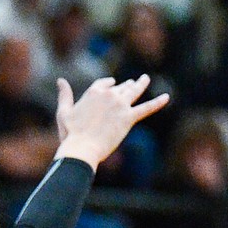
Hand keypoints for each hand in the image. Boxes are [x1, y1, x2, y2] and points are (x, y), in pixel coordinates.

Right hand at [55, 75, 169, 170]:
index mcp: (94, 91)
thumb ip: (64, 95)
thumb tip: (60, 80)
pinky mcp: (129, 118)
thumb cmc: (70, 134)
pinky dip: (157, 103)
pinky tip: (167, 97)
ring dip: (141, 84)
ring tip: (145, 79)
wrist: (81, 149)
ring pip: (134, 91)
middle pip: (121, 87)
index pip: (105, 84)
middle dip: (126, 85)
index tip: (112, 84)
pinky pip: (146, 108)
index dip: (109, 84)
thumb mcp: (64, 112)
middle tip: (133, 83)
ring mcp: (120, 105)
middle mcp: (109, 95)